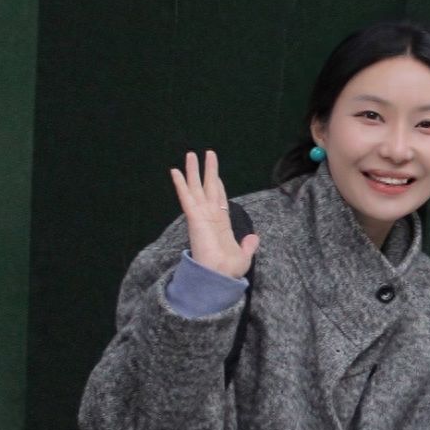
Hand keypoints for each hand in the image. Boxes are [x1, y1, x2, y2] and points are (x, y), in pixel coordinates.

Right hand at [169, 150, 259, 278]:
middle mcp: (209, 216)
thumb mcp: (244, 256)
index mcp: (221, 223)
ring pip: (195, 188)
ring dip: (192, 171)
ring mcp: (201, 216)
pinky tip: (175, 171)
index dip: (218, 185)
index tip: (216, 174)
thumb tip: (254, 238)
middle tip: (208, 153)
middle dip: (207, 170)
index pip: (219, 199)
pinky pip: (186, 197)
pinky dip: (180, 184)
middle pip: (208, 187)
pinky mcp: (194, 218)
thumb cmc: (229, 270)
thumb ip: (249, 245)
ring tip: (190, 154)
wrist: (219, 276)